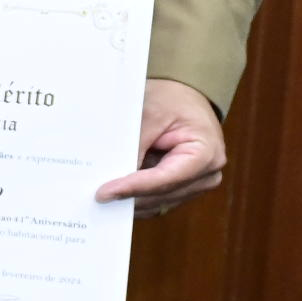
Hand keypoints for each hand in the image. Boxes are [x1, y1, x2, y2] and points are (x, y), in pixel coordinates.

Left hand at [96, 80, 226, 213]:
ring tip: (101, 196)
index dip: (133, 188)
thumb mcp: (152, 113)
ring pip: (157, 202)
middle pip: (161, 195)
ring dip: (130, 200)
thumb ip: (137, 144)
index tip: (104, 193)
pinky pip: (156, 199)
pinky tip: (114, 193)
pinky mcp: (183, 188)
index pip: (165, 179)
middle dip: (128, 197)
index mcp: (206, 153)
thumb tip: (117, 173)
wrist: (184, 98)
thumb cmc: (172, 100)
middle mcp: (207, 174)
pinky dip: (135, 197)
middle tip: (94, 197)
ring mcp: (196, 184)